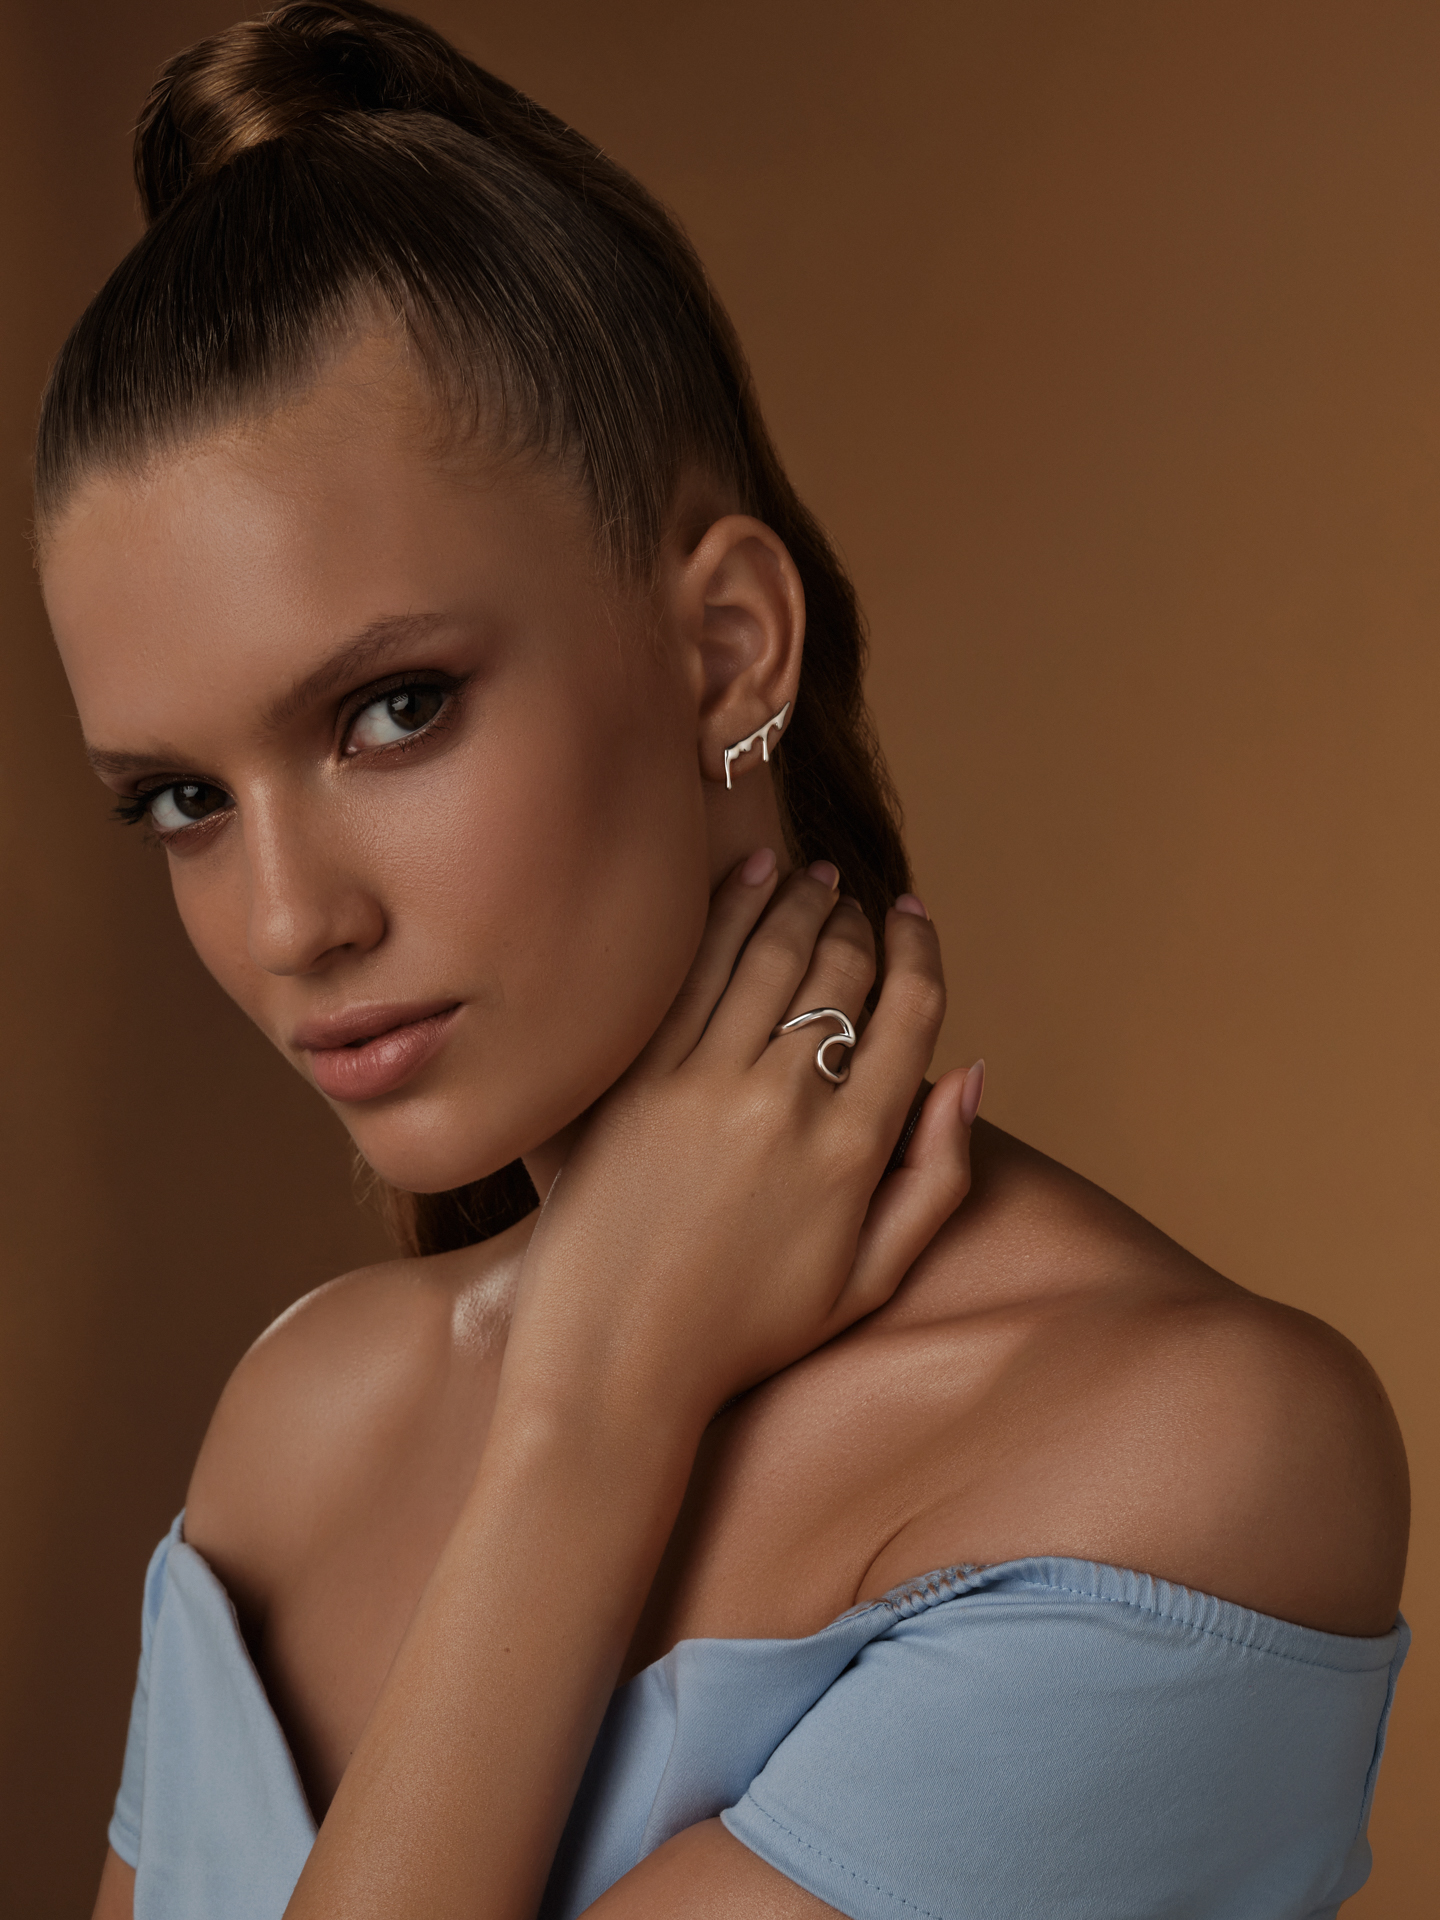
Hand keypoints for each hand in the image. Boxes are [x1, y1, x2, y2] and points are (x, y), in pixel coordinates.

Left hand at [500, 851, 977, 1436]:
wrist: (614, 1368)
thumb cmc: (744, 1334)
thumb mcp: (867, 1282)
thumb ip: (934, 1179)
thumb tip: (969, 1075)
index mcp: (854, 1154)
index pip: (908, 1015)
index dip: (919, 951)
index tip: (913, 917)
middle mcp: (786, 1107)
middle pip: (841, 973)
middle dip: (857, 921)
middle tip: (854, 897)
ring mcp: (705, 1087)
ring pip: (771, 955)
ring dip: (799, 899)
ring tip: (809, 877)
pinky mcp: (637, 1081)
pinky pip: (693, 971)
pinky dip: (728, 912)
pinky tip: (745, 879)